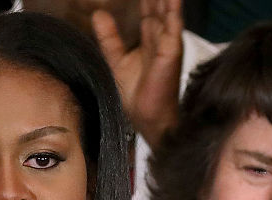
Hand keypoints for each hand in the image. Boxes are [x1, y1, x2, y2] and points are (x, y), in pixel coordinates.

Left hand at [92, 0, 181, 147]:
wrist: (148, 117)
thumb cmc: (137, 92)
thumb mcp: (116, 59)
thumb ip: (109, 37)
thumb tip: (98, 14)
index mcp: (149, 36)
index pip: (148, 7)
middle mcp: (161, 35)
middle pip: (158, 3)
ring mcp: (168, 40)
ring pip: (167, 8)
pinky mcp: (172, 49)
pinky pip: (173, 24)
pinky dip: (174, 8)